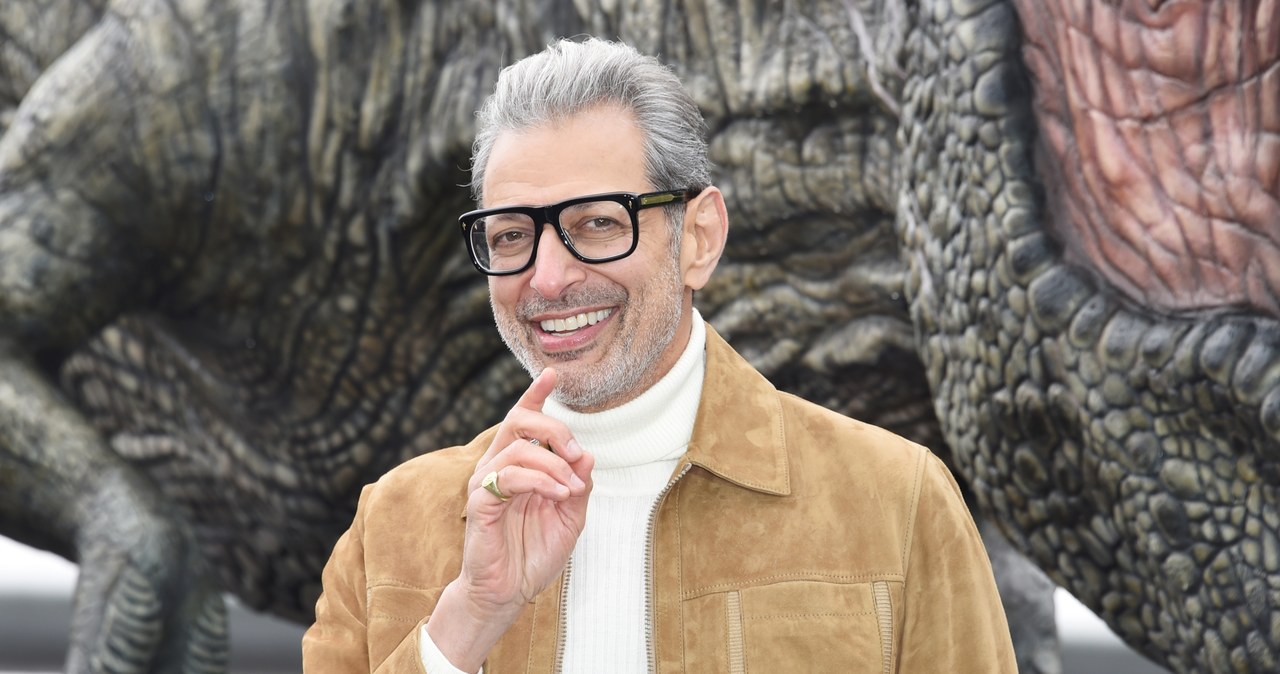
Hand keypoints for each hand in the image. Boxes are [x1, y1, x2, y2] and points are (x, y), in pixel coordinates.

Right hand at [426, 368, 592, 670]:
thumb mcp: (570, 518)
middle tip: (575, 452)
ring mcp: (485, 482)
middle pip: (518, 421)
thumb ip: (579, 486)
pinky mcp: (479, 502)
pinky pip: (511, 476)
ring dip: (553, 463)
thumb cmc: (533, 555)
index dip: (536, 394)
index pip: (523, 420)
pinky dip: (542, 481)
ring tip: (571, 488)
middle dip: (553, 428)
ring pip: (518, 447)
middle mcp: (497, 466)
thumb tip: (588, 455)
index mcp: (517, 465)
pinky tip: (559, 494)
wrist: (507, 592)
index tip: (552, 374)